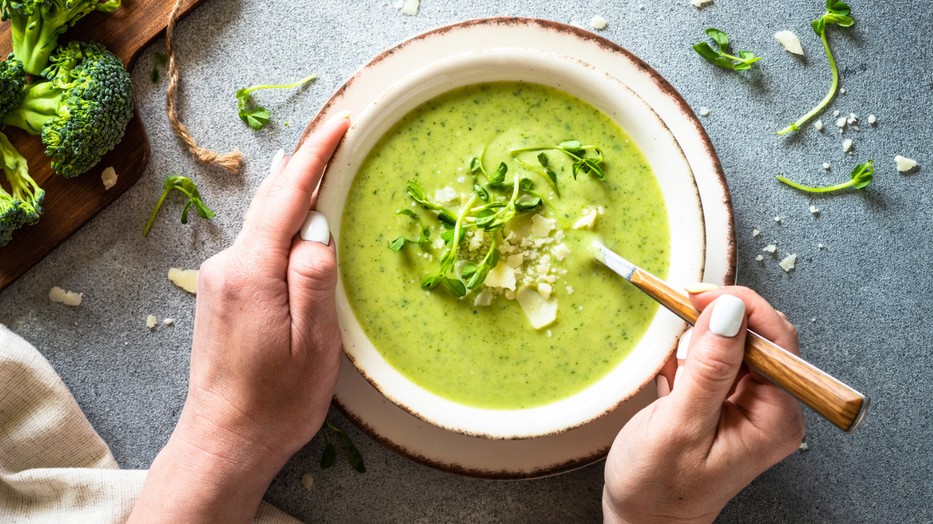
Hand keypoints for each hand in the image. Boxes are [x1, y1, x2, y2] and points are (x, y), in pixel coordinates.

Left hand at [129, 114, 349, 522]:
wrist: (224, 440)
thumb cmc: (276, 401)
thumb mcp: (314, 345)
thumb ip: (314, 278)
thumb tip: (317, 227)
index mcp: (251, 273)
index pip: (287, 197)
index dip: (316, 155)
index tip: (342, 123)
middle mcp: (227, 266)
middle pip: (273, 203)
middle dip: (307, 169)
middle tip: (340, 136)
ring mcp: (218, 278)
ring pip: (266, 227)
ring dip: (297, 206)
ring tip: (326, 183)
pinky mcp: (219, 292)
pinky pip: (258, 248)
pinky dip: (283, 234)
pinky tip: (300, 239)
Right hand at [602, 286, 804, 523]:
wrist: (641, 521)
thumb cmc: (658, 489)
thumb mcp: (680, 426)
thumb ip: (708, 369)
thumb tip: (730, 311)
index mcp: (775, 417)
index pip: (776, 340)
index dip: (740, 307)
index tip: (696, 295)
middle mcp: (770, 407)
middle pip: (757, 335)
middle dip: (717, 319)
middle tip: (677, 313)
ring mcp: (747, 404)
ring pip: (733, 342)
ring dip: (698, 336)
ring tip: (671, 358)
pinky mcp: (723, 401)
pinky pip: (713, 359)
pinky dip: (688, 352)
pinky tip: (670, 368)